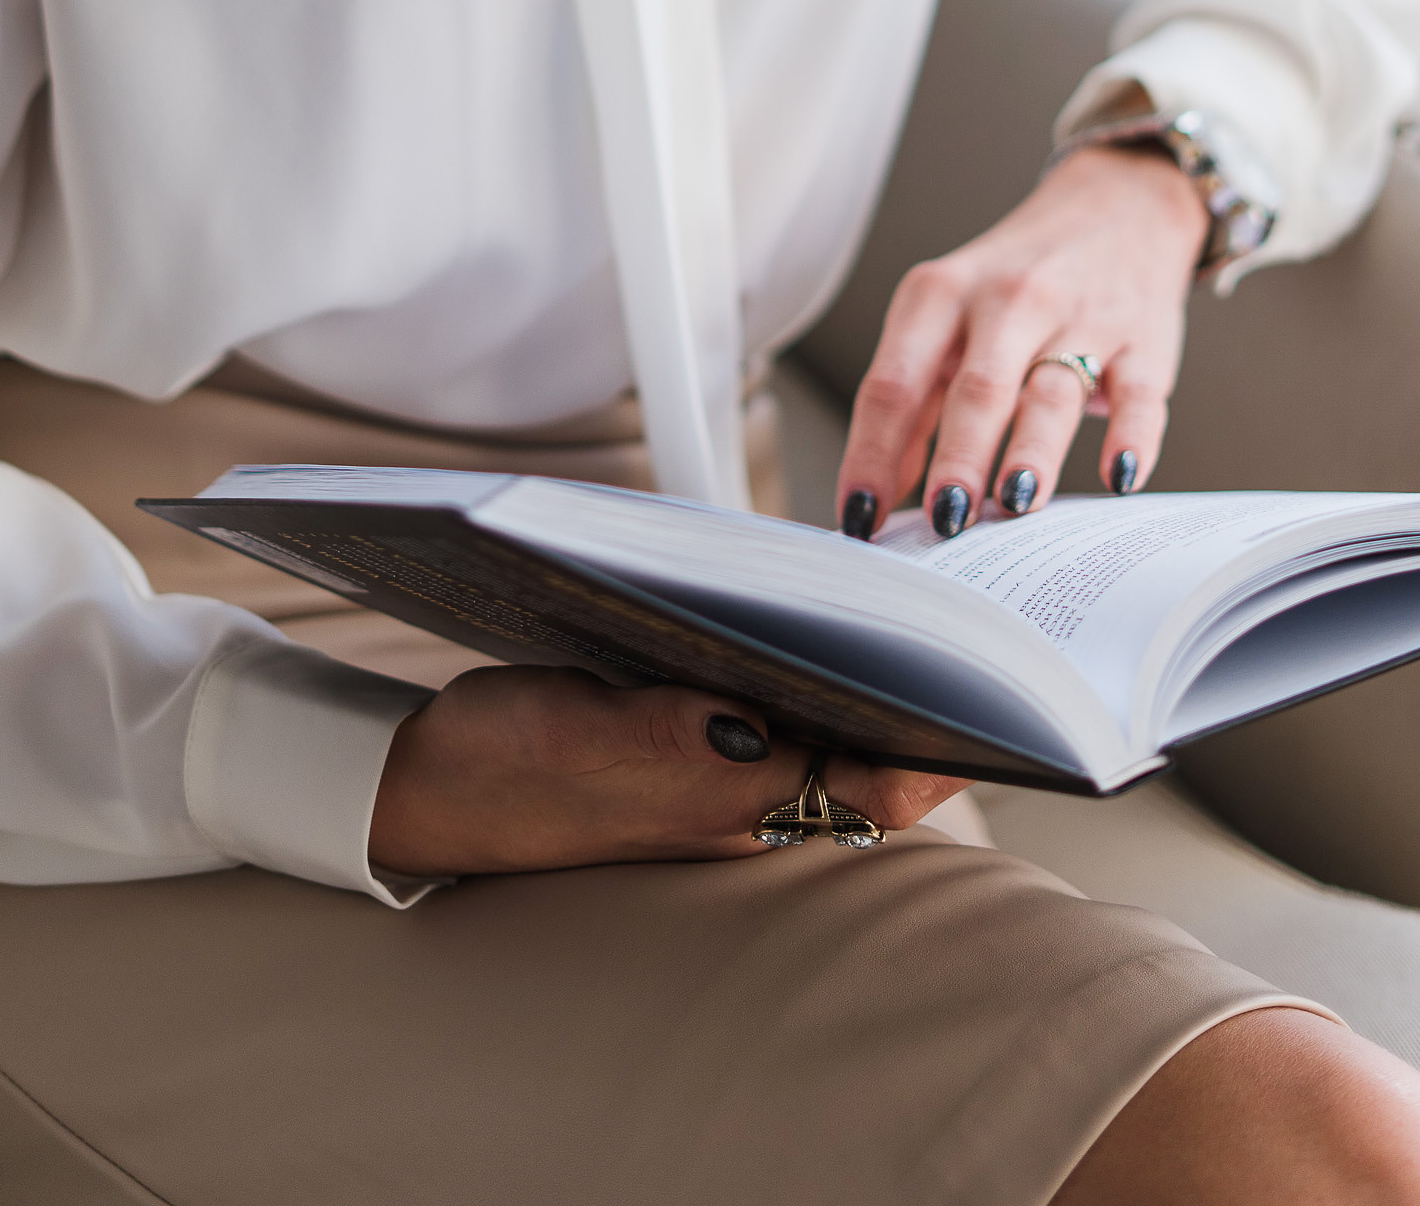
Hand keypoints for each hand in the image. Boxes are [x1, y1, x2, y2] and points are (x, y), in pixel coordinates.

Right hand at [367, 666, 967, 878]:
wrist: (420, 788)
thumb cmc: (495, 774)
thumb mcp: (575, 741)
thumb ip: (664, 736)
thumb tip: (755, 724)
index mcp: (728, 811)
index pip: (872, 789)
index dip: (943, 744)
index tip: (999, 690)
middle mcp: (739, 800)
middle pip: (868, 755)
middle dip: (929, 698)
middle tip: (980, 625)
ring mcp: (714, 771)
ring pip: (829, 726)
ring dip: (875, 676)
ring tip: (921, 606)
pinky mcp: (685, 736)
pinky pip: (776, 702)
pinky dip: (810, 658)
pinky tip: (813, 608)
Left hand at [834, 142, 1209, 539]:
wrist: (1117, 206)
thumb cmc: (1016, 282)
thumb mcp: (948, 315)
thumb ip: (915, 397)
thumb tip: (876, 491)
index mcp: (940, 296)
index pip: (894, 383)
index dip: (872, 454)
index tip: (860, 518)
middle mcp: (1008, 301)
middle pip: (975, 389)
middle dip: (956, 458)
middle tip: (942, 522)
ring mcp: (1081, 319)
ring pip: (1052, 392)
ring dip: (1032, 451)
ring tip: (1013, 503)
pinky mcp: (1144, 342)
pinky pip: (1138, 395)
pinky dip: (1130, 438)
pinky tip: (1116, 477)